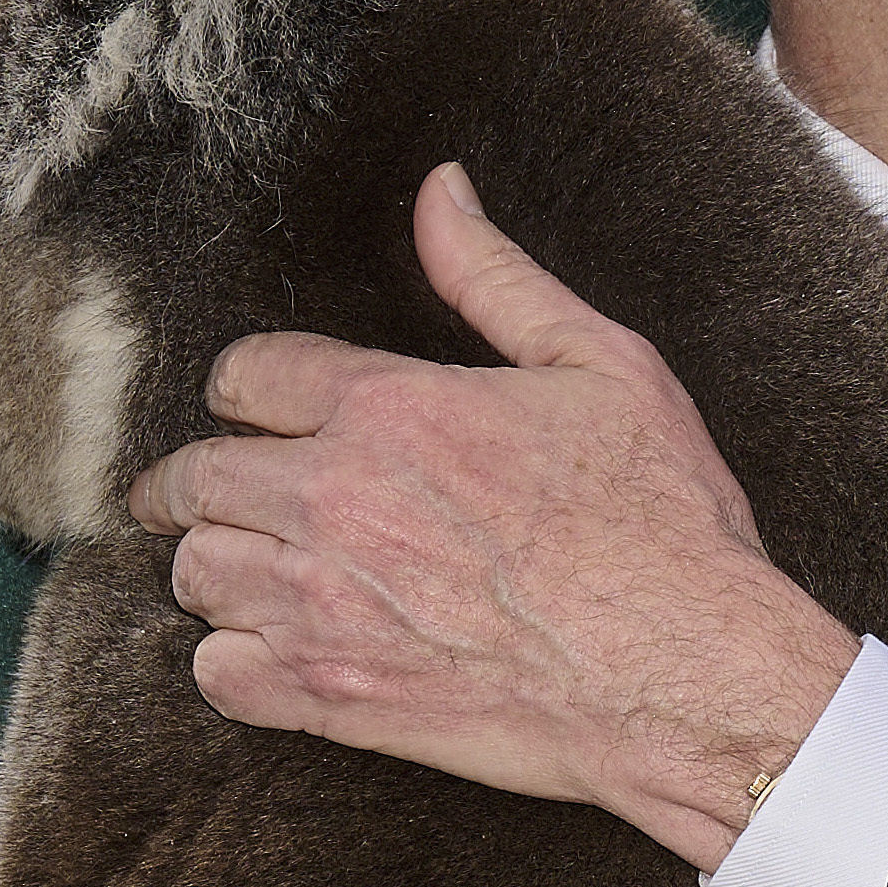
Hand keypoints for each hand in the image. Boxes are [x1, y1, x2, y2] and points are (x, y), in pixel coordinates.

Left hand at [132, 165, 862, 867]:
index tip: (253, 411)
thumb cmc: (665, 523)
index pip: (247, 374)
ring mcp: (323, 602)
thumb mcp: (604, 366)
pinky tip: (278, 652)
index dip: (248, 389)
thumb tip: (441, 190)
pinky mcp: (330, 696)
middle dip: (198, 484)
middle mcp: (336, 498)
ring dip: (221, 570)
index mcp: (392, 407)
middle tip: (210, 498)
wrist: (691, 673)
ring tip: (255, 576)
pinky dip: (236, 664)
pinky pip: (217, 674)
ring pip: (197, 573)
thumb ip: (498, 278)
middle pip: (197, 477)